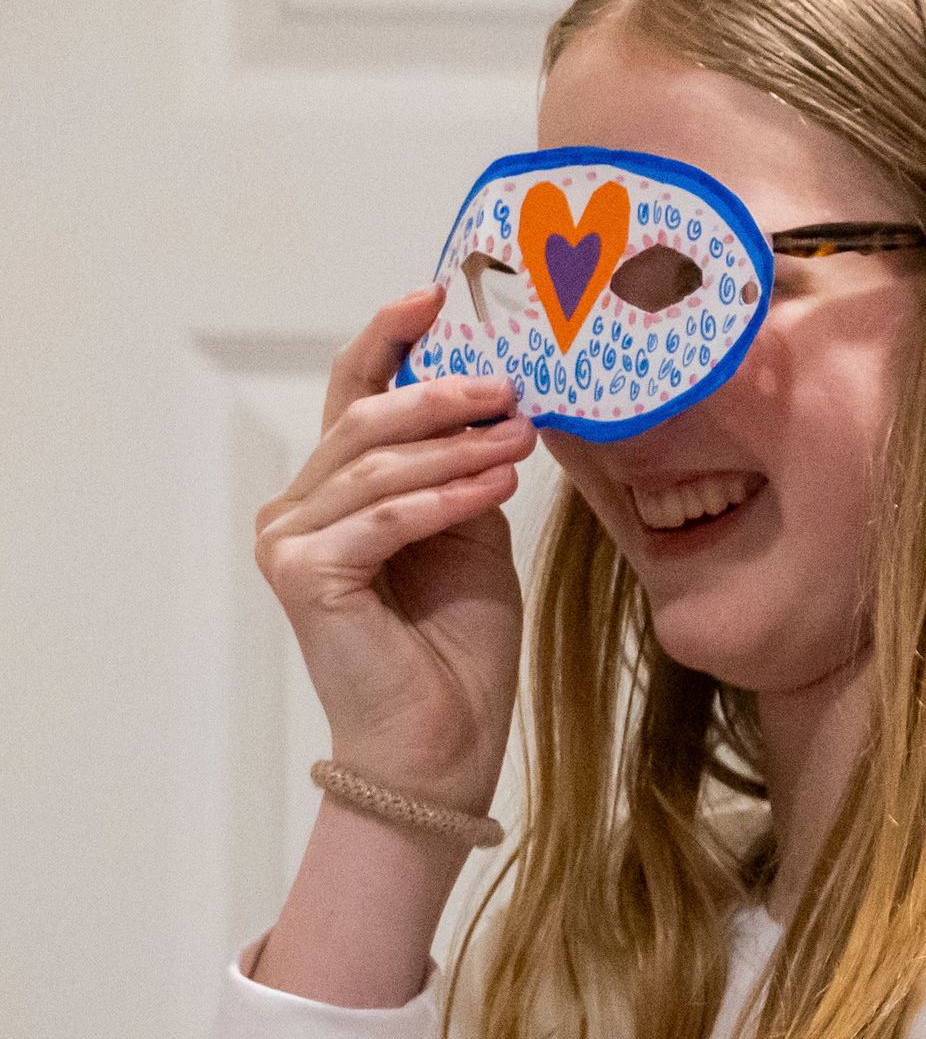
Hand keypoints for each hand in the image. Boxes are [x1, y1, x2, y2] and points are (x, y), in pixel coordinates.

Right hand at [253, 290, 536, 816]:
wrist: (441, 745)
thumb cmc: (458, 650)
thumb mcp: (472, 539)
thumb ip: (465, 473)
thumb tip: (499, 405)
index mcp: (336, 493)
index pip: (356, 394)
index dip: (390, 339)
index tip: (437, 293)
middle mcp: (299, 508)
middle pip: (366, 419)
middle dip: (443, 393)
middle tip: (510, 383)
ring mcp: (292, 540)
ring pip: (377, 464)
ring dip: (457, 445)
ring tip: (520, 435)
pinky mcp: (305, 575)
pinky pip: (383, 517)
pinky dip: (444, 497)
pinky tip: (498, 482)